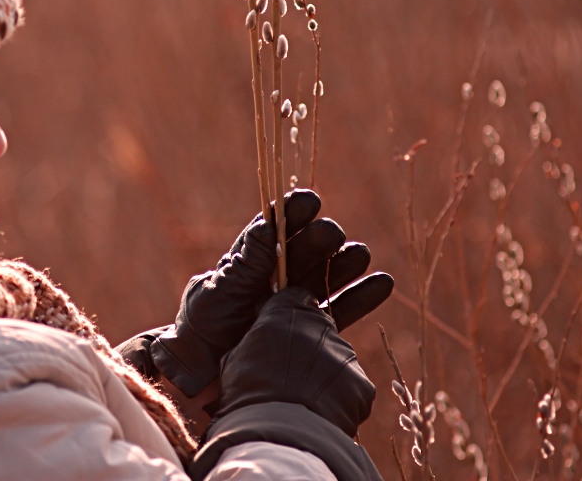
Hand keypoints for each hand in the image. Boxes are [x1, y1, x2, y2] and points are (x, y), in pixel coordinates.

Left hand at [149, 189, 386, 396]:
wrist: (199, 381)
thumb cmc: (200, 332)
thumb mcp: (217, 294)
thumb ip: (246, 264)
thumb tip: (268, 224)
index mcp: (248, 263)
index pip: (273, 232)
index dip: (291, 214)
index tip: (310, 200)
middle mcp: (274, 279)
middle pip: (303, 253)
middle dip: (318, 240)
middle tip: (330, 233)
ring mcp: (293, 305)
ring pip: (325, 278)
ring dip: (344, 265)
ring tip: (360, 255)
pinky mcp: (309, 333)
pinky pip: (338, 312)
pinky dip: (360, 298)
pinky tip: (382, 283)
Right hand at [211, 285, 386, 436]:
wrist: (279, 433)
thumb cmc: (247, 393)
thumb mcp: (236, 355)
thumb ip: (255, 336)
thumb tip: (260, 332)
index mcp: (285, 311)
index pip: (294, 297)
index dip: (286, 315)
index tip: (278, 331)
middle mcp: (320, 324)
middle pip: (319, 325)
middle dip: (308, 342)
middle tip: (292, 370)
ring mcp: (344, 354)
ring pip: (337, 356)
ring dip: (324, 371)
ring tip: (305, 398)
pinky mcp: (362, 383)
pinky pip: (352, 387)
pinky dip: (341, 398)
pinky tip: (322, 413)